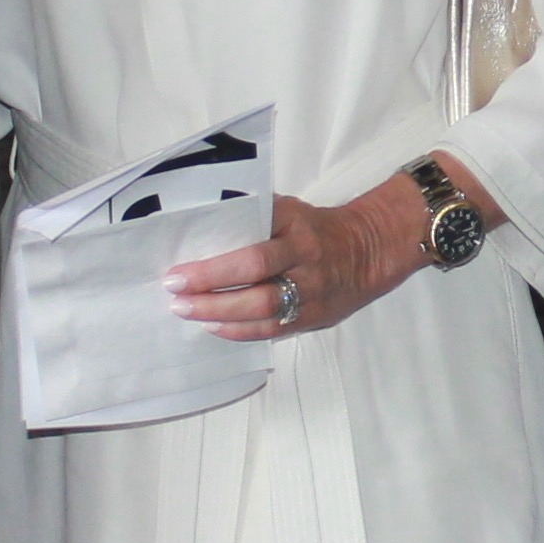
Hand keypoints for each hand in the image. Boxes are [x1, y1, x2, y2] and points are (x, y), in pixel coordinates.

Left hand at [169, 183, 439, 343]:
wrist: (368, 252)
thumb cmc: (314, 229)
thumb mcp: (289, 212)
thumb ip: (253, 220)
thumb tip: (197, 231)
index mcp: (294, 222)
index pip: (251, 237)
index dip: (215, 257)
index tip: (179, 266)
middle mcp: (304, 254)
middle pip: (254, 270)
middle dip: (210, 283)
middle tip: (175, 290)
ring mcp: (311, 288)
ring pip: (262, 306)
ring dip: (219, 311)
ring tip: (186, 311)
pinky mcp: (313, 316)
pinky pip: (273, 328)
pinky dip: (240, 330)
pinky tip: (213, 327)